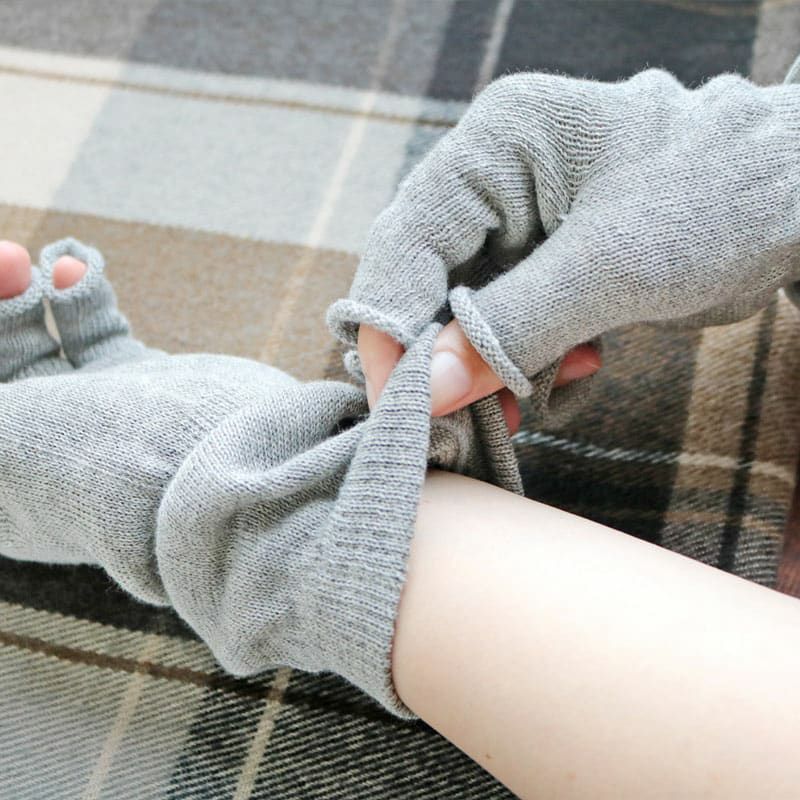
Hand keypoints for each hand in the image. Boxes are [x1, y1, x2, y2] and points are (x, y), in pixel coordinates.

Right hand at [330, 68, 799, 427]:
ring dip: (492, 373)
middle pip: (423, 285)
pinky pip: (505, 332)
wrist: (798, 200)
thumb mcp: (613, 265)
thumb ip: (513, 328)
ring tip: (535, 401)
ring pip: (460, 320)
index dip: (391, 326)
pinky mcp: (544, 270)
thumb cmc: (723, 197)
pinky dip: (530, 369)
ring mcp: (517, 230)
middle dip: (443, 360)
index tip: (403, 406)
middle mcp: (494, 183)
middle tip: (463, 423)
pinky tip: (581, 370)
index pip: (406, 240)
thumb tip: (428, 392)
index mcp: (496, 145)